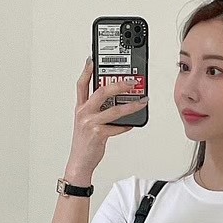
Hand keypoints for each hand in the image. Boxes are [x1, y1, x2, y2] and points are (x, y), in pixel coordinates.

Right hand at [67, 57, 147, 178]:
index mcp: (80, 107)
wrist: (79, 162)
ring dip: (131, 105)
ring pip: (114, 109)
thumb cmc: (85, 143)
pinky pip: (117, 127)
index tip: (93, 59)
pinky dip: (126, 125)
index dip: (87, 70)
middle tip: (132, 81)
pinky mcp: (98, 134)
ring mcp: (90, 123)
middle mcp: (84, 112)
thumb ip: (97, 110)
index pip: (82, 84)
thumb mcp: (86, 122)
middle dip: (119, 84)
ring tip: (142, 101)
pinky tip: (133, 123)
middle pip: (101, 91)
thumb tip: (116, 102)